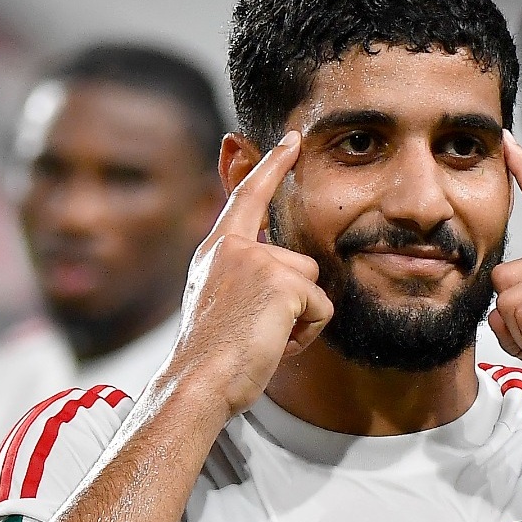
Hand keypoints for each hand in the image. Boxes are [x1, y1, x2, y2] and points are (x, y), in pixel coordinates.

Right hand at [176, 132, 333, 416]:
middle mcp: (234, 247)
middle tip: (258, 331)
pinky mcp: (283, 284)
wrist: (198, 381)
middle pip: (300, 262)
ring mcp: (258, 262)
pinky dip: (308, 333)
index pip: (248, 196)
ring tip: (264, 337)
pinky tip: (275, 344)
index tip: (291, 140)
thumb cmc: (211, 354)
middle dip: (295, 303)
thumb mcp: (219, 300)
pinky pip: (322, 307)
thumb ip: (243, 274)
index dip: (271, 166)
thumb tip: (282, 269)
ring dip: (301, 319)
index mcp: (217, 249)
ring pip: (313, 285)